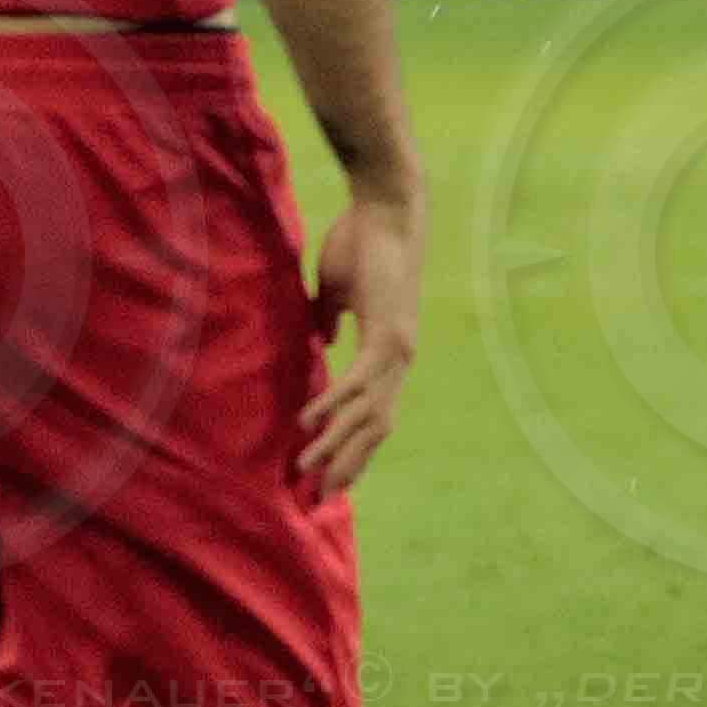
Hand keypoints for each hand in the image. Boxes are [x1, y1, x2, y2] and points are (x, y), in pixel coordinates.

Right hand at [298, 175, 421, 495]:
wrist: (385, 209)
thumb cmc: (361, 245)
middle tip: (319, 497)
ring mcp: (397, 348)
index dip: (355, 448)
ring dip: (337, 444)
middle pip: (375, 428)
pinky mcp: (386, 332)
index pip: (374, 414)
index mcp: (389, 353)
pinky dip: (334, 404)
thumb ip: (332, 322)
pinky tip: (309, 423)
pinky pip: (358, 380)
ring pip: (368, 413)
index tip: (333, 479)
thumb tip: (324, 344)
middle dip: (347, 463)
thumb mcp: (338, 293)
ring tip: (307, 470)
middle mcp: (399, 358)